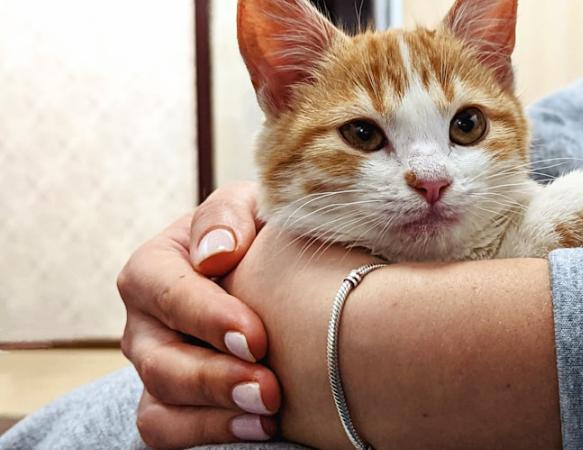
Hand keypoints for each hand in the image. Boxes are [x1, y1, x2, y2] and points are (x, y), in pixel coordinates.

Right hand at [117, 182, 279, 448]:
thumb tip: (215, 254)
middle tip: (267, 389)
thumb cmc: (258, 236)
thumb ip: (230, 214)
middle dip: (213, 378)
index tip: (255, 337)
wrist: (272, 275)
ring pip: (160, 400)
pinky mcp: (170, 403)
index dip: (206, 317)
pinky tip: (259, 429)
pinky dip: (209, 433)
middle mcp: (144, 322)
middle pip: (159, 359)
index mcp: (154, 267)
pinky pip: (167, 430)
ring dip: (214, 413)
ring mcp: (154, 366)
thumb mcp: (250, 206)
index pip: (165, 291)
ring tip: (267, 414)